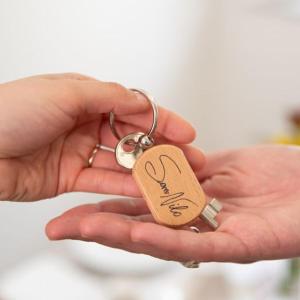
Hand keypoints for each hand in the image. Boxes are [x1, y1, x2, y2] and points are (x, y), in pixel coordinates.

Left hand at [0, 73, 198, 200]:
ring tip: (173, 178)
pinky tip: (145, 190)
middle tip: (188, 159)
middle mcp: (86, 124)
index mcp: (86, 98)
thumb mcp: (66, 92)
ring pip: (122, 162)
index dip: (163, 121)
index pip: (134, 109)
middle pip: (133, 137)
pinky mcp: (71, 176)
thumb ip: (108, 97)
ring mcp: (80, 151)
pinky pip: (103, 181)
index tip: (187, 132)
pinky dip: (124, 186)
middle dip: (162, 149)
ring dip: (147, 171)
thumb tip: (140, 99)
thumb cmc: (11, 110)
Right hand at [46, 145, 299, 262]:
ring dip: (120, 235)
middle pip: (139, 226)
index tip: (73, 206)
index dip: (105, 209)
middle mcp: (194, 224)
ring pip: (159, 238)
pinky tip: (135, 234)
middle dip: (98, 227)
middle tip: (59, 226)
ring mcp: (212, 236)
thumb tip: (157, 163)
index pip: (138, 207)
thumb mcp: (221, 165)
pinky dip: (164, 237)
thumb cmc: (275, 173)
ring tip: (83, 229)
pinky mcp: (237, 245)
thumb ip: (190, 170)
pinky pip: (195, 242)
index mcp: (189, 204)